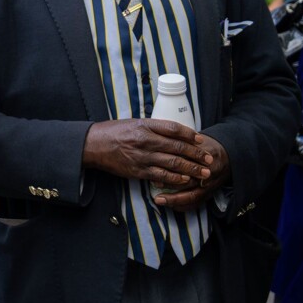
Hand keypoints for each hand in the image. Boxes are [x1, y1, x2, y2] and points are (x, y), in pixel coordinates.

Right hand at [82, 119, 211, 186]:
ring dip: (191, 168)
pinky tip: (185, 179)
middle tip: (209, 158)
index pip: (173, 128)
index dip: (189, 134)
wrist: (93, 145)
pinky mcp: (138, 170)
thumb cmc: (113, 132)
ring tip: (203, 172)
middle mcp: (145, 140)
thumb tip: (174, 133)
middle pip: (177, 147)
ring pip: (173, 163)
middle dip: (196, 154)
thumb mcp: (134, 123)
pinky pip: (161, 175)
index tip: (200, 139)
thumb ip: (153, 128)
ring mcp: (142, 157)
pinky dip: (175, 178)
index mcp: (145, 125)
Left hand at [154, 133, 230, 210]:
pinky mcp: (209, 194)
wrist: (227, 157)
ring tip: (158, 199)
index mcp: (205, 160)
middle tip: (153, 183)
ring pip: (192, 196)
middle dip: (170, 184)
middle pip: (189, 182)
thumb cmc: (206, 147)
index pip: (188, 166)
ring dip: (174, 199)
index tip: (156, 169)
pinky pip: (196, 204)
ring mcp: (209, 187)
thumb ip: (181, 142)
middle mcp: (208, 175)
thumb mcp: (196, 141)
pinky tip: (169, 205)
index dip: (172, 169)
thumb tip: (159, 145)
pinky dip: (182, 206)